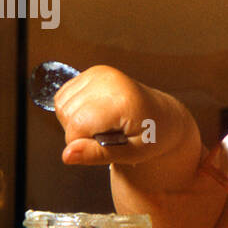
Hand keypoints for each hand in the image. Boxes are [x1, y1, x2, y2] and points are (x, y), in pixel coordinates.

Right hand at [53, 65, 190, 166]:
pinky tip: (96, 115)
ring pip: (62, 105)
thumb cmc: (153, 136)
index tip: (107, 144)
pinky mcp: (94, 72)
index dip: (83, 144)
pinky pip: (64, 95)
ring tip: (104, 125)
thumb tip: (67, 155)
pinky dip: (73, 109)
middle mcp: (108, 81)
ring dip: (75, 121)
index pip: (76, 126)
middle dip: (80, 133)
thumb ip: (97, 155)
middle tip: (109, 134)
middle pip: (67, 115)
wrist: (165, 117)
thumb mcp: (130, 154)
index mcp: (121, 101)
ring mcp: (100, 73)